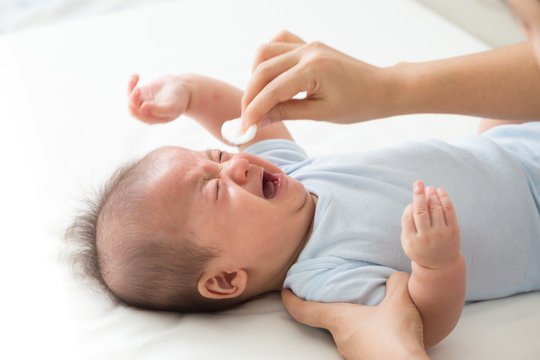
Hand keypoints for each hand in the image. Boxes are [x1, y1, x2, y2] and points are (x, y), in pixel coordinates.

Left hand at [127, 74, 189, 123]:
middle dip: (133, 99)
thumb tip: (143, 107)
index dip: (138, 112)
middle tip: (138, 90)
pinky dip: (132, 82)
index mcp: (154, 118)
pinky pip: (132, 88)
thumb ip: (159, 109)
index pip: (143, 117)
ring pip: (131, 97)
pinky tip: (136, 75)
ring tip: (135, 77)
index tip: (142, 103)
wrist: (182, 88)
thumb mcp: (172, 106)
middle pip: (134, 107)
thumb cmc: (179, 99)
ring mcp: (143, 101)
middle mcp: (146, 111)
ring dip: (130, 88)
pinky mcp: (142, 92)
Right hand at [241, 30, 393, 129]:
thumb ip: (286, 113)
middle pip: (262, 70)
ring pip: (265, 52)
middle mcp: (307, 52)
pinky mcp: (309, 45)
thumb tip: (258, 120)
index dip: (253, 110)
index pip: (271, 90)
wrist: (381, 88)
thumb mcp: (321, 113)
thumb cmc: (358, 104)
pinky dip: (268, 59)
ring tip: (259, 98)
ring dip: (256, 75)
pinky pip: (279, 43)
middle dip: (250, 95)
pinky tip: (271, 77)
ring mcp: (308, 45)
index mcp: (313, 69)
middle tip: (247, 118)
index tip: (243, 127)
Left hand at [281, 272, 427, 359]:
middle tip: (342, 294)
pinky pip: (362, 344)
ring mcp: (352, 354)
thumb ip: (395, 282)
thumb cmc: (396, 337)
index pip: (305, 311)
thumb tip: (394, 276)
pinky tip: (385, 331)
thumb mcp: (399, 300)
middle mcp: (340, 339)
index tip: (285, 291)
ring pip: (347, 333)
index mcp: (339, 320)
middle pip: (329, 320)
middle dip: (334, 308)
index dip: (291, 300)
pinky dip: (368, 335)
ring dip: (354, 323)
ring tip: (371, 311)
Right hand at [401, 181, 460, 269]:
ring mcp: (441, 234)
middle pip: (421, 211)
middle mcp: (426, 237)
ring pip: (435, 209)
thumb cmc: (420, 248)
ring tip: (429, 188)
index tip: (412, 203)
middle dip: (419, 194)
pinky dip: (444, 199)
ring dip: (432, 195)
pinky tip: (440, 191)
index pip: (408, 216)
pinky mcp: (453, 231)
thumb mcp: (407, 241)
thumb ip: (406, 224)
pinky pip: (449, 211)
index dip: (410, 206)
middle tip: (418, 182)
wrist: (440, 264)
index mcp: (412, 240)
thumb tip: (413, 203)